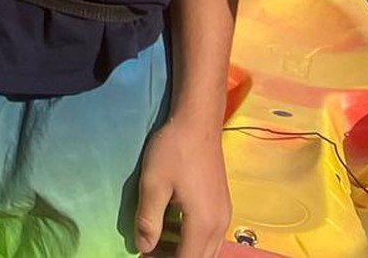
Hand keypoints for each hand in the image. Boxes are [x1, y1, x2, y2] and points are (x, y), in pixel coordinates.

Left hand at [134, 116, 230, 257]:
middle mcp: (219, 226)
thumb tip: (143, 248)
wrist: (198, 123)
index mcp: (203, 224)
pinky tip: (172, 229)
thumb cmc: (174, 150)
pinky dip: (192, 241)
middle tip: (148, 251)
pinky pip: (210, 237)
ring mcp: (224, 216)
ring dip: (184, 252)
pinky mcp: (222, 207)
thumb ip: (148, 219)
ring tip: (156, 243)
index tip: (144, 257)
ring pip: (207, 250)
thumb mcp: (153, 184)